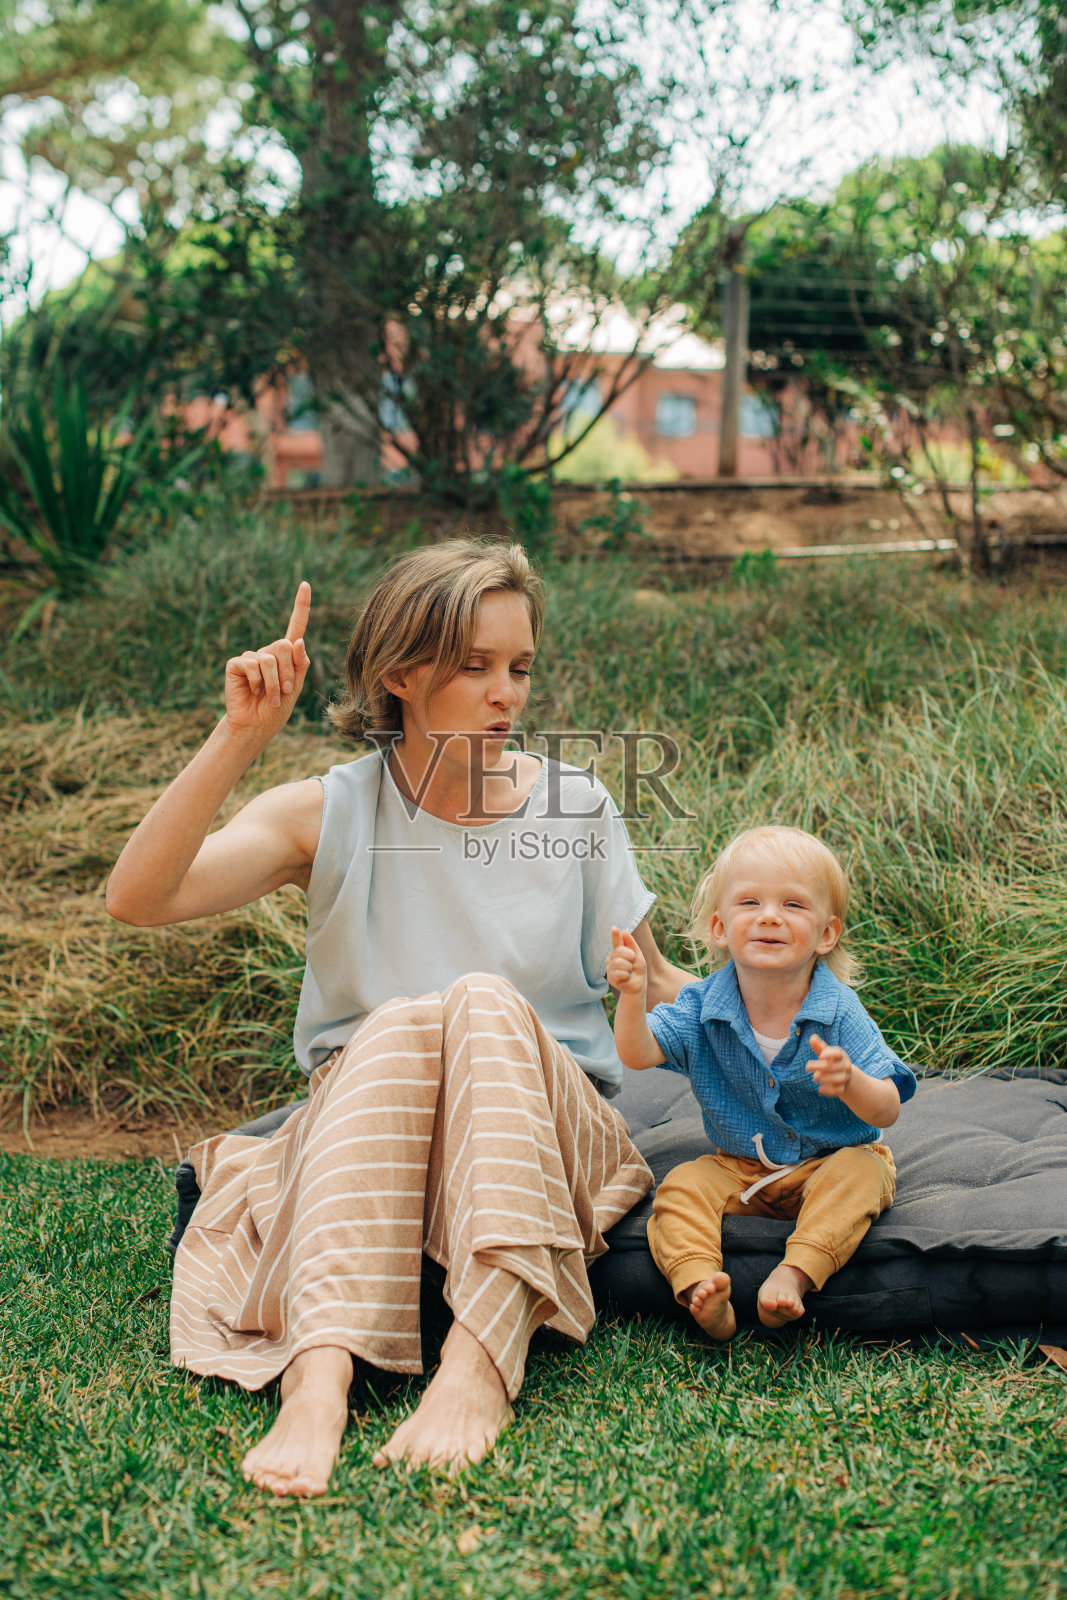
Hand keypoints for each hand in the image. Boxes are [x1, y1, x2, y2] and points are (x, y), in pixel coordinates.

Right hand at [224, 582, 311, 737]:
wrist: (256, 725)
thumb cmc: (276, 708)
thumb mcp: (296, 687)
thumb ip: (300, 665)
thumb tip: (299, 641)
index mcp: (286, 655)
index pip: (295, 626)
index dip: (301, 606)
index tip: (305, 584)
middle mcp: (268, 652)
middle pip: (285, 646)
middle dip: (289, 672)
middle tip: (285, 691)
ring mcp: (251, 656)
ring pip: (270, 658)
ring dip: (275, 683)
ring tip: (271, 697)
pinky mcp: (236, 664)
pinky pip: (252, 665)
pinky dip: (257, 683)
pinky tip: (253, 692)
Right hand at [607, 925, 646, 996]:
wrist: (637, 986)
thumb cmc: (637, 970)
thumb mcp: (638, 955)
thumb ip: (632, 944)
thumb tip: (624, 931)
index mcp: (619, 951)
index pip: (617, 941)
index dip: (615, 935)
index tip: (614, 928)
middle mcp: (612, 958)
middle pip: (620, 951)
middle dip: (630, 956)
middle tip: (632, 964)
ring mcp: (609, 968)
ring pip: (619, 962)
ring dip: (629, 967)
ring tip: (629, 972)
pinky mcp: (610, 978)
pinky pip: (619, 973)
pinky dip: (627, 975)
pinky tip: (626, 978)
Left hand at [805, 1033, 853, 1097]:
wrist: (843, 1075)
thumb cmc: (831, 1060)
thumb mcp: (825, 1053)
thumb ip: (819, 1046)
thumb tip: (812, 1037)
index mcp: (841, 1055)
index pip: (838, 1053)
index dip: (830, 1054)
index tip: (820, 1056)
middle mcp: (845, 1066)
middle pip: (834, 1066)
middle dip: (821, 1067)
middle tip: (807, 1067)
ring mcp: (845, 1077)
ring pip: (838, 1078)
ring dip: (826, 1078)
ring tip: (814, 1077)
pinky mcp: (843, 1088)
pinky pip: (839, 1090)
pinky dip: (830, 1091)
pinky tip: (820, 1089)